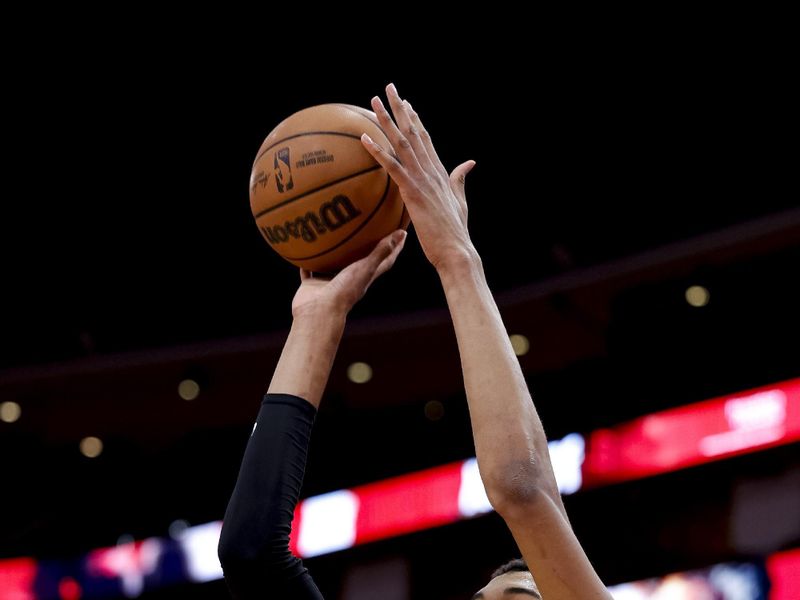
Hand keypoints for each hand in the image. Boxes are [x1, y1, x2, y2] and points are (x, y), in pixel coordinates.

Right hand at [291, 229, 405, 318]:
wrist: (318, 312)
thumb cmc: (344, 291)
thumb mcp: (365, 268)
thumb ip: (381, 251)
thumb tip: (402, 233)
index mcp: (365, 276)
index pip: (385, 259)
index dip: (395, 247)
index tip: (402, 232)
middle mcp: (349, 279)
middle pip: (360, 260)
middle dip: (365, 245)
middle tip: (368, 227)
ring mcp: (330, 283)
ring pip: (332, 264)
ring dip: (334, 252)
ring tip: (332, 232)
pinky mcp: (313, 285)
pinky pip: (309, 270)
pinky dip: (306, 260)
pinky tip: (303, 244)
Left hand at [361, 83, 476, 272]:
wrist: (456, 250)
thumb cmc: (455, 232)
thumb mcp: (459, 200)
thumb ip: (460, 179)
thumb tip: (469, 162)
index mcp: (440, 172)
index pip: (426, 139)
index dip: (415, 119)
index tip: (406, 103)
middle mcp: (431, 170)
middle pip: (413, 132)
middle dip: (400, 108)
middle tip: (388, 88)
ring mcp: (422, 179)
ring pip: (402, 143)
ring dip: (386, 121)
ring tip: (373, 102)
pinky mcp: (413, 192)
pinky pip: (392, 167)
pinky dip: (378, 151)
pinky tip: (364, 138)